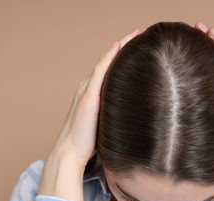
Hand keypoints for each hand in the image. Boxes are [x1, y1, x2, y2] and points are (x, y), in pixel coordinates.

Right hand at [38, 29, 139, 200]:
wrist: (71, 154)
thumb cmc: (88, 143)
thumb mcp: (105, 124)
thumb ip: (115, 115)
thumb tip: (135, 115)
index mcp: (92, 94)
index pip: (110, 69)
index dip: (123, 56)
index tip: (140, 45)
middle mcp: (88, 88)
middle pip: (108, 62)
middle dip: (125, 46)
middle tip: (141, 33)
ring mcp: (87, 91)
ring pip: (105, 62)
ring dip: (120, 46)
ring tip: (136, 34)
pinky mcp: (88, 98)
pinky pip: (100, 71)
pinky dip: (109, 58)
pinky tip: (119, 46)